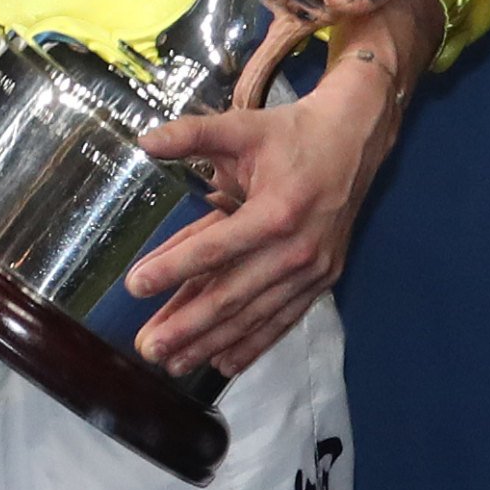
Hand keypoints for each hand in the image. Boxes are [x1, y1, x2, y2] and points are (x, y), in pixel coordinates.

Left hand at [123, 0, 433, 378]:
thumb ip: (192, 134)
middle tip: (150, 347)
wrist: (354, 140)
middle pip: (234, 294)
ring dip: (214, 342)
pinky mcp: (323, 279)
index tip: (135, 285)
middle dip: (189, 325)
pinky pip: (283, 318)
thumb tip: (145, 141)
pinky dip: (254, 343)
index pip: (216, 247)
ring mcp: (313, 269)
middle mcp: (297, 248)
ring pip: (256, 314)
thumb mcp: (241, 126)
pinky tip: (224, 363)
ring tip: (174, 363)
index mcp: (276, 211)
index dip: (174, 267)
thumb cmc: (292, 134)